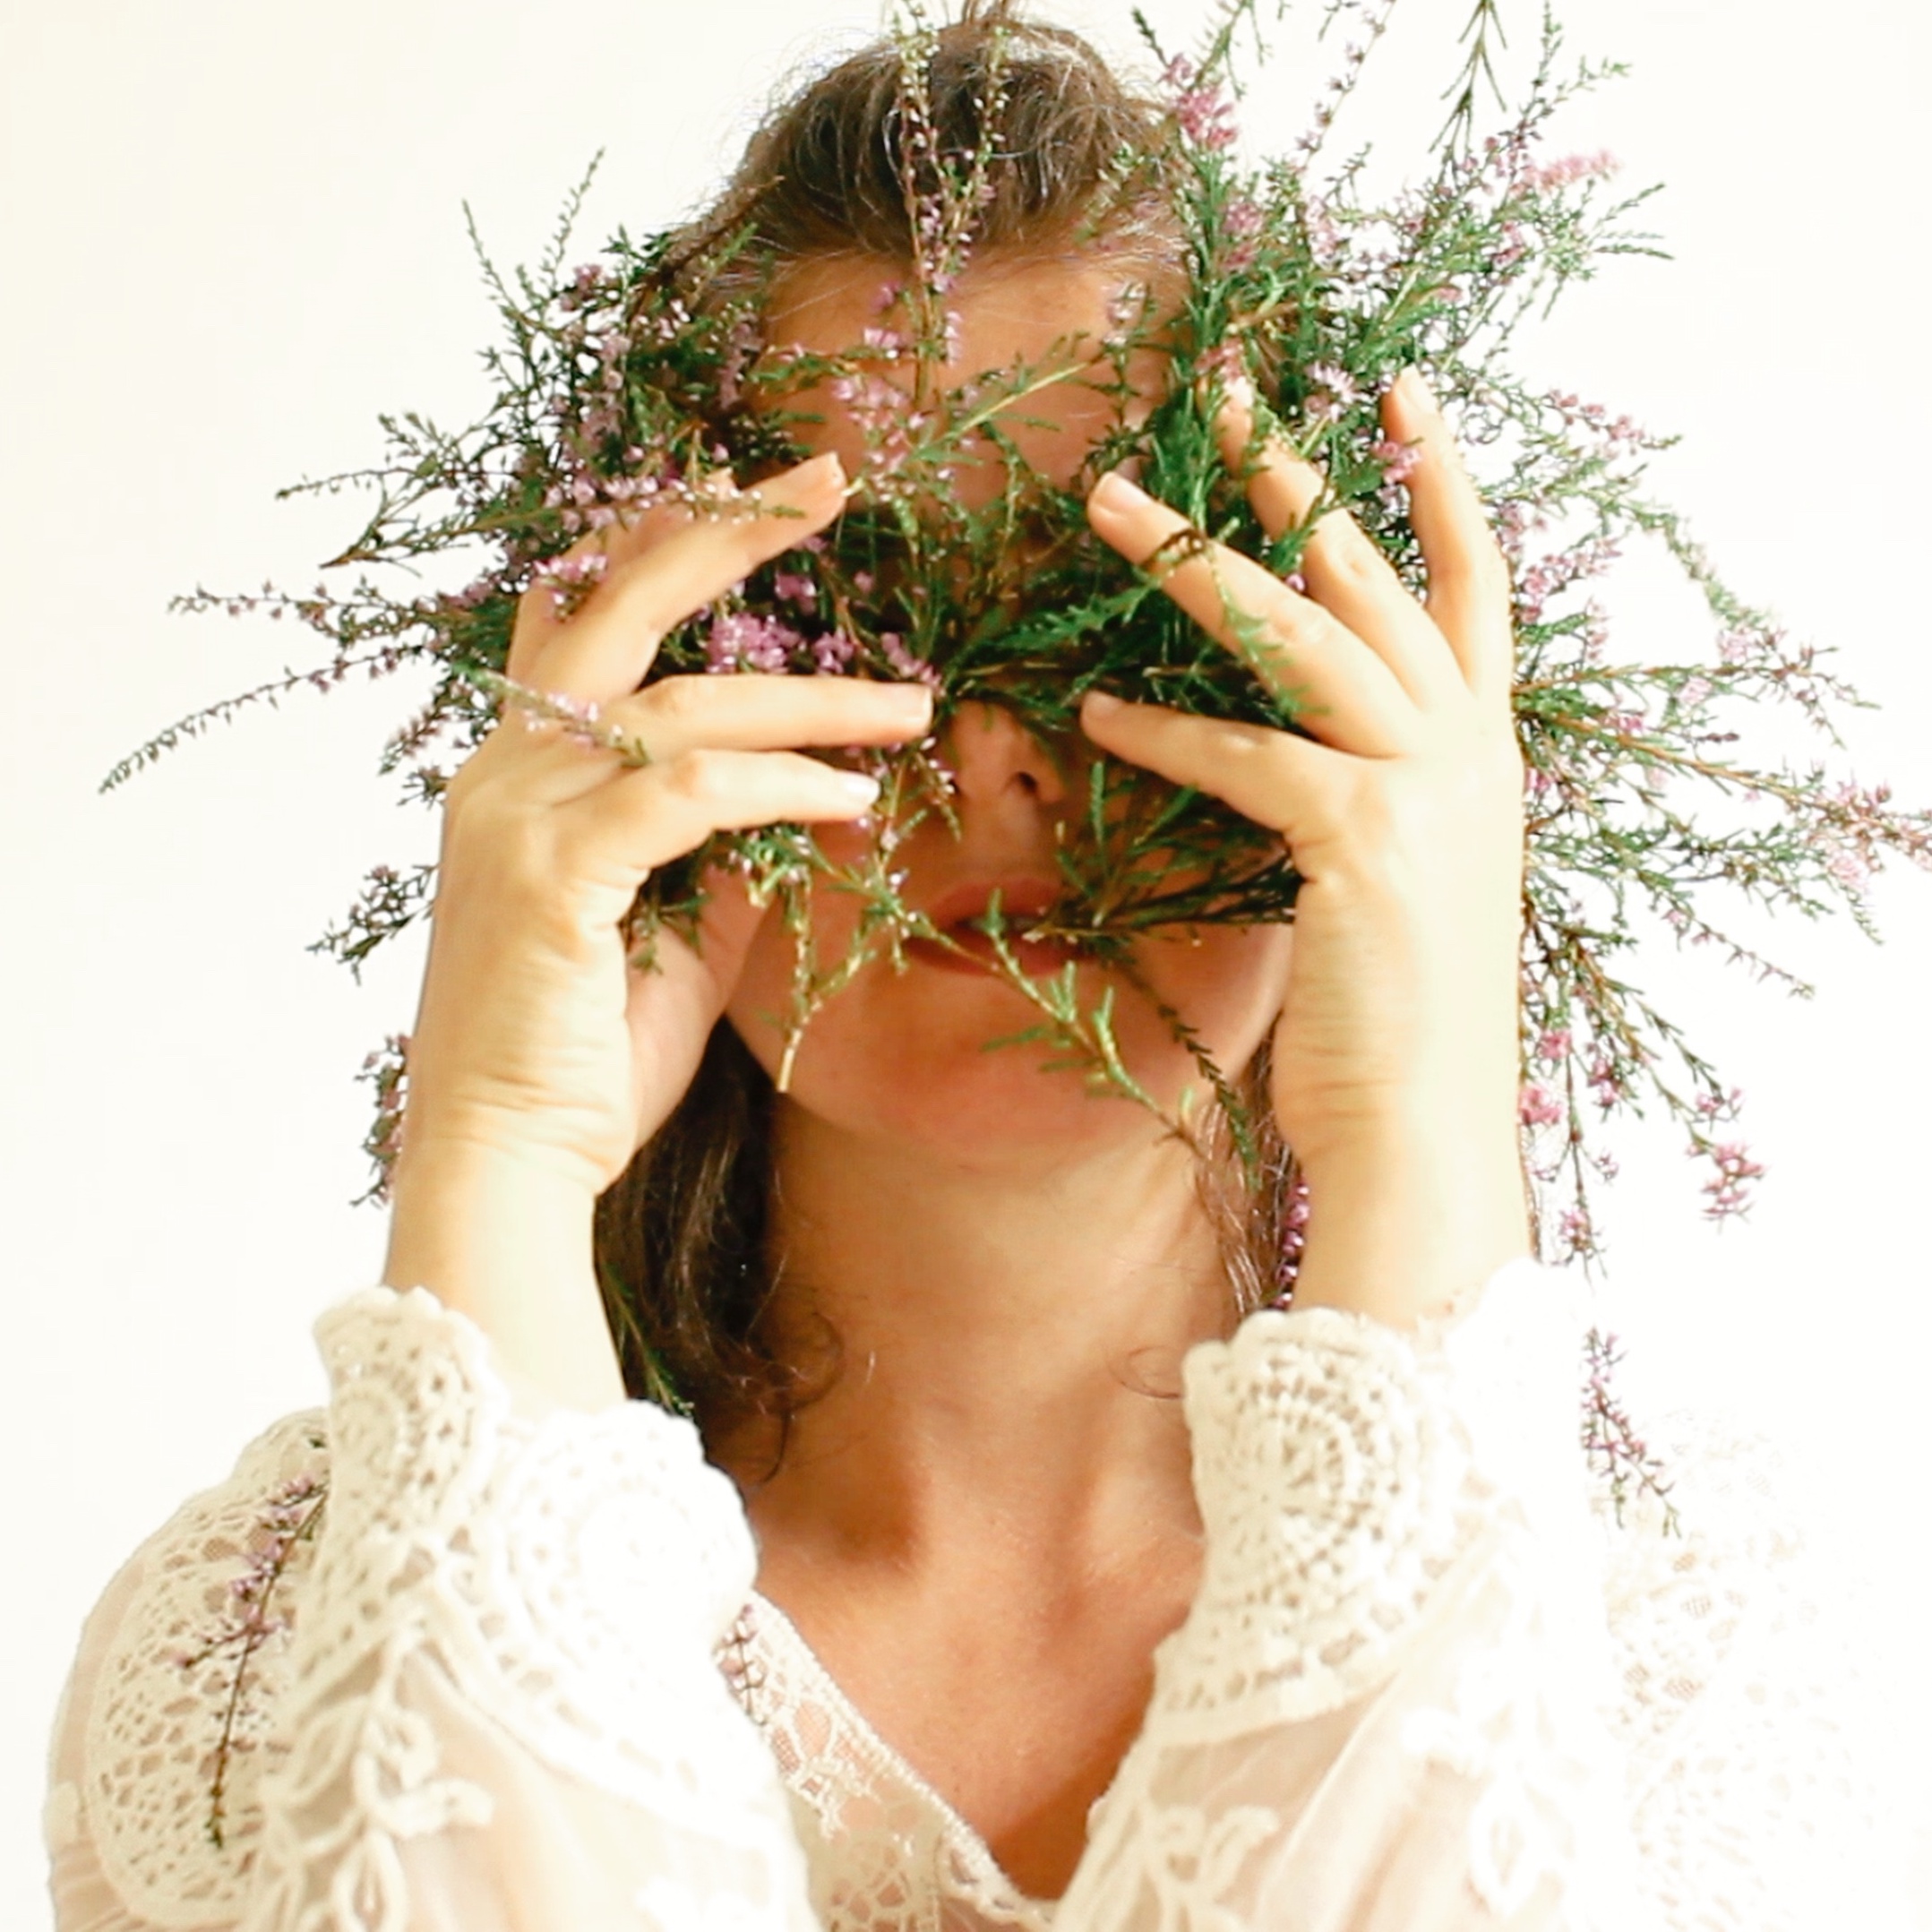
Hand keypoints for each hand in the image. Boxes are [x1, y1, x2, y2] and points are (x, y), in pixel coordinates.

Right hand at [386, 452, 933, 1398]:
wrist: (511, 1157)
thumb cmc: (589, 1049)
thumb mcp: (674, 923)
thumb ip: (720, 842)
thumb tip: (812, 789)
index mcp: (520, 770)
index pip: (584, 615)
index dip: (666, 538)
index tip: (762, 492)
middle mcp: (504, 769)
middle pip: (617, 602)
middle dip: (727, 528)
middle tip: (831, 475)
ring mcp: (516, 815)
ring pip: (679, 704)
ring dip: (810, 699)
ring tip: (911, 707)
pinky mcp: (551, 873)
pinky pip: (687, 793)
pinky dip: (780, 786)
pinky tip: (856, 800)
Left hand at [1079, 369, 1529, 1324]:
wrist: (1425, 1131)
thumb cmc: (1393, 1023)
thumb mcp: (1398, 886)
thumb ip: (1363, 800)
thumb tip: (1292, 753)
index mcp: (1486, 754)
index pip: (1471, 586)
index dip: (1439, 485)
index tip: (1395, 396)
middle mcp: (1471, 751)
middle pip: (1374, 577)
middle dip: (1296, 477)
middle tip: (1224, 389)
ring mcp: (1427, 789)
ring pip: (1304, 635)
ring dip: (1196, 562)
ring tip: (1106, 504)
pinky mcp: (1365, 839)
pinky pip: (1247, 754)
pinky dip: (1167, 730)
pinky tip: (1096, 712)